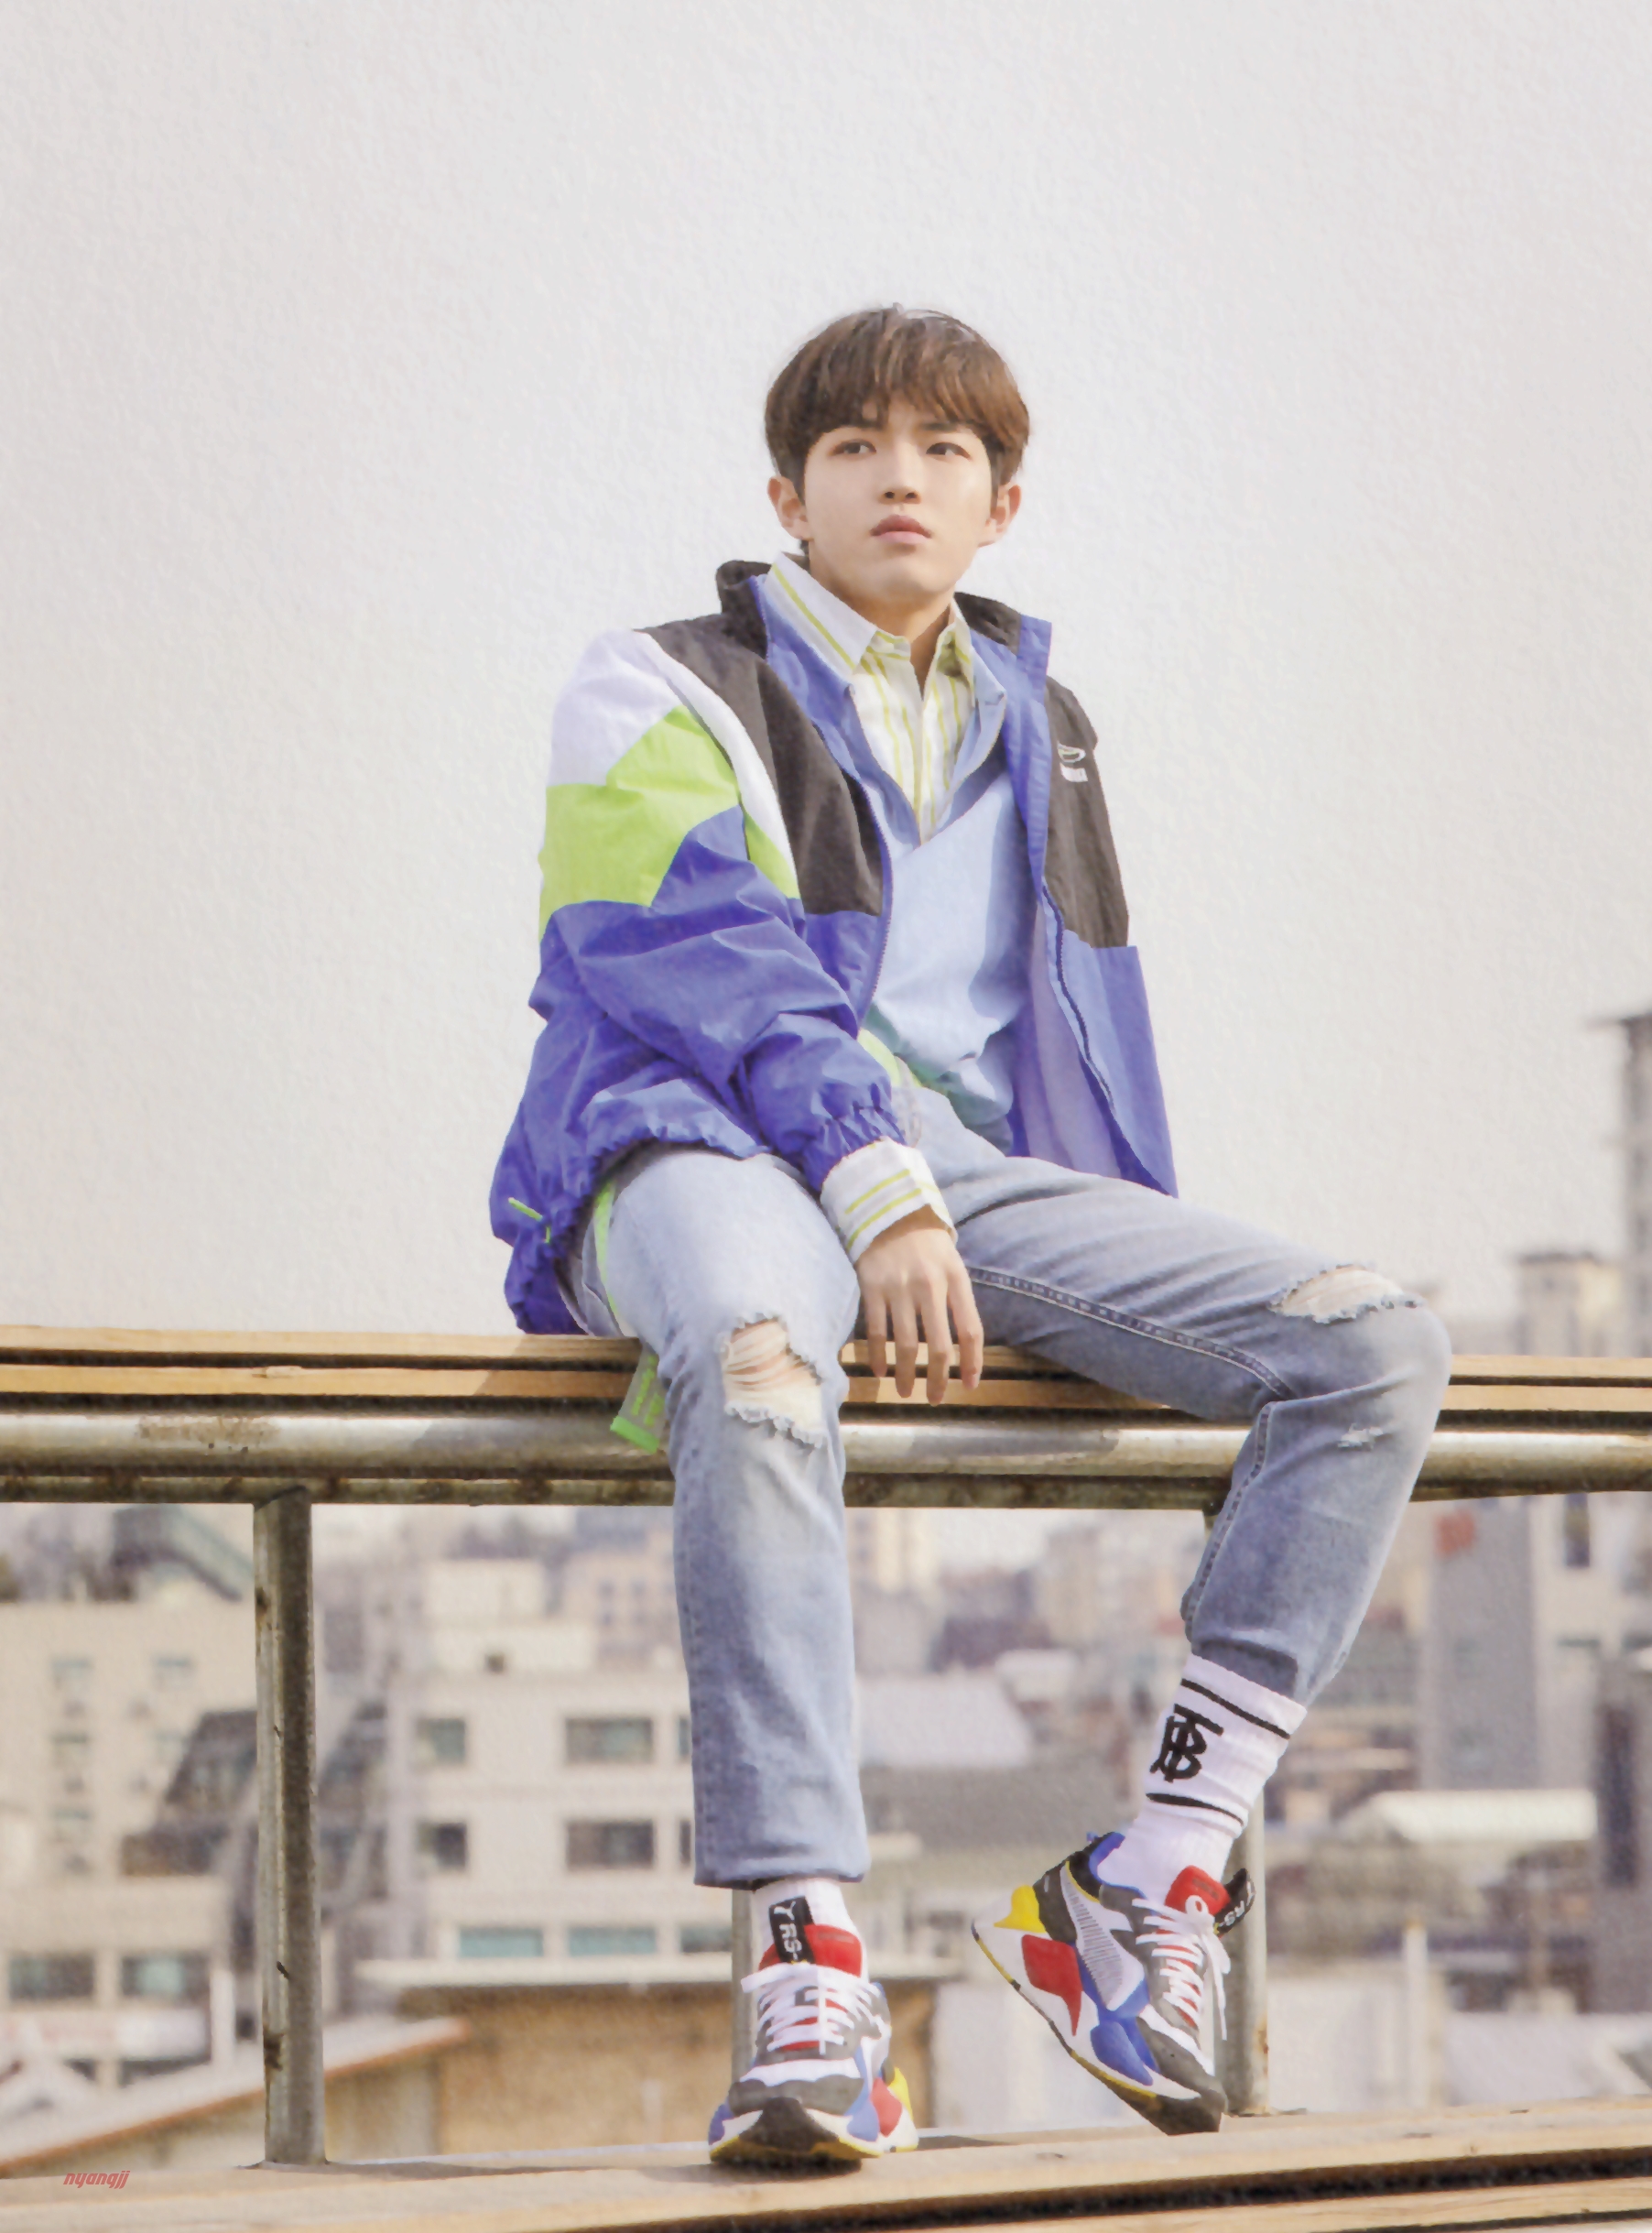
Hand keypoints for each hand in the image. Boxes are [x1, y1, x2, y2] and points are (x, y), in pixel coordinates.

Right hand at [855, 1208, 983, 1403]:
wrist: (891, 1212)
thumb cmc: (927, 1244)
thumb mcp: (953, 1265)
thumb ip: (958, 1300)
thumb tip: (964, 1347)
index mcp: (956, 1280)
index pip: (970, 1330)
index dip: (972, 1363)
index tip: (969, 1385)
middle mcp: (930, 1285)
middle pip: (937, 1345)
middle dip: (937, 1379)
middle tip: (935, 1398)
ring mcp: (899, 1287)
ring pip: (905, 1344)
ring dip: (906, 1374)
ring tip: (906, 1392)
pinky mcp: (872, 1287)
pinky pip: (877, 1331)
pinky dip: (878, 1355)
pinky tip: (880, 1370)